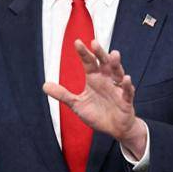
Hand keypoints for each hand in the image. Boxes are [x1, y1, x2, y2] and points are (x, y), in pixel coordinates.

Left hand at [43, 39, 146, 158]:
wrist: (114, 129)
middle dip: (100, 53)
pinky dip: (127, 85)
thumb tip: (44, 85)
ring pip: (118, 73)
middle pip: (104, 63)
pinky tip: (126, 79)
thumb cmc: (97, 113)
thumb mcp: (77, 104)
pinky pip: (127, 91)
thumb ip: (63, 94)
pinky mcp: (126, 100)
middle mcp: (106, 80)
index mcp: (94, 78)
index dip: (84, 53)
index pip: (88, 62)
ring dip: (116, 64)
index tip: (77, 42)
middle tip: (94, 43)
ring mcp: (117, 89)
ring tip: (114, 55)